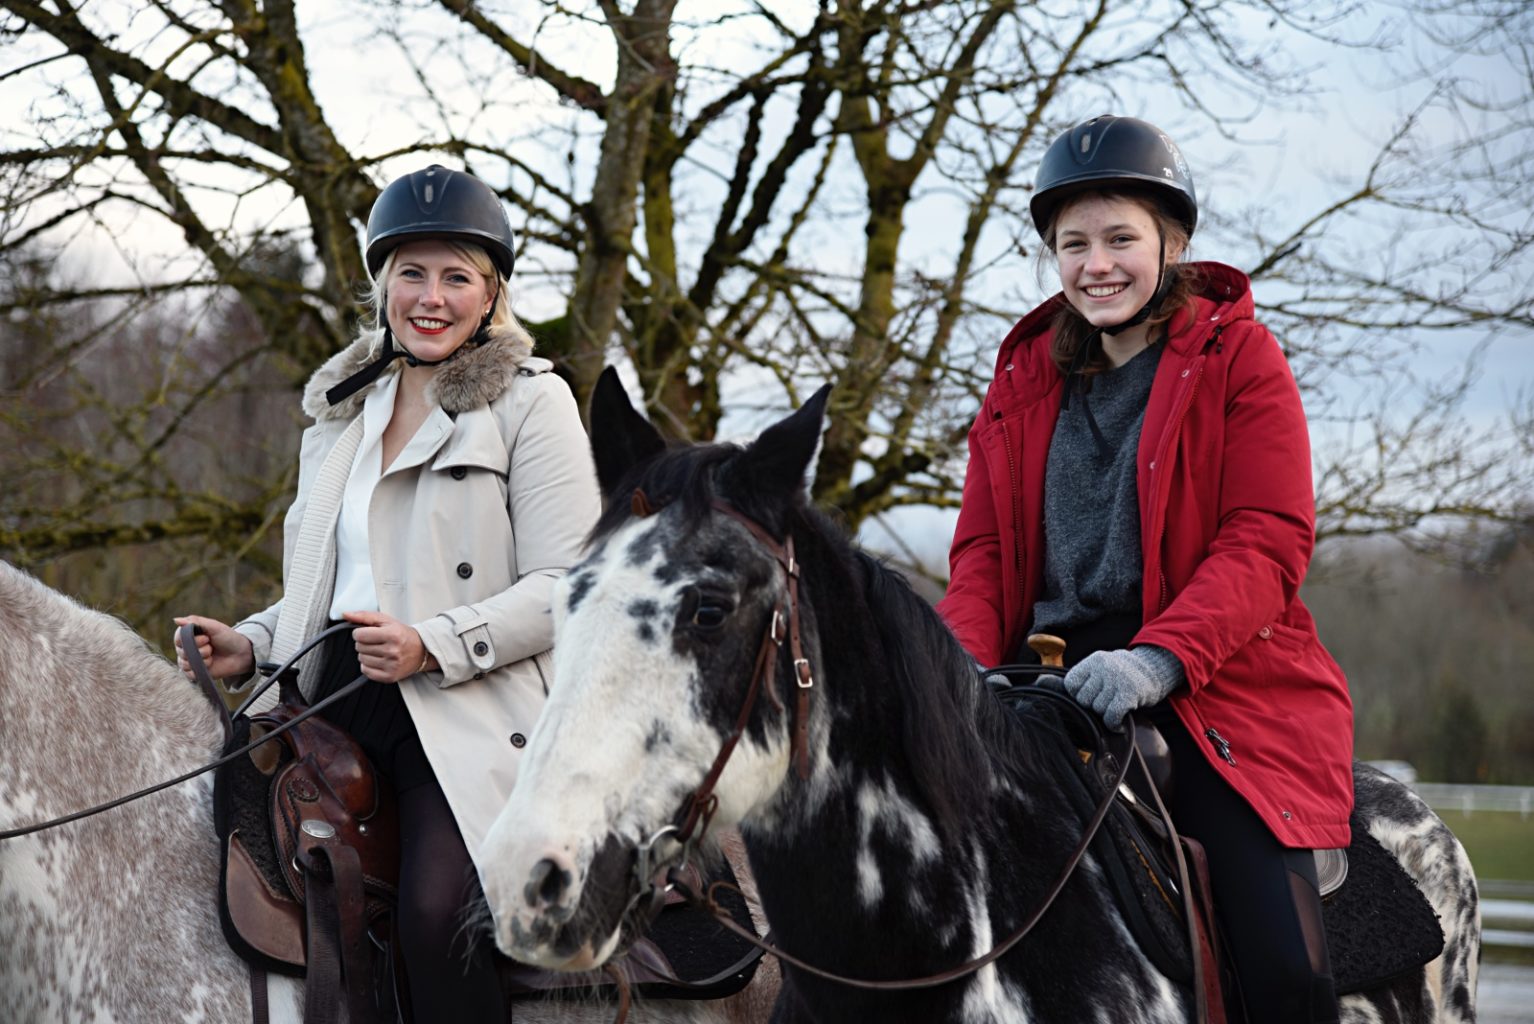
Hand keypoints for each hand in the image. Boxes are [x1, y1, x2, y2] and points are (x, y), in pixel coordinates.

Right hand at [172, 615, 254, 681]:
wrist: (240, 654)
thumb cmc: (227, 637)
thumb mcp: (213, 626)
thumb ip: (195, 622)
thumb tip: (176, 620)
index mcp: (189, 635)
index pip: (178, 639)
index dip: (191, 640)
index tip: (206, 638)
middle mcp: (186, 648)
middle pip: (182, 652)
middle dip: (200, 650)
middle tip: (211, 646)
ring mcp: (190, 661)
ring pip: (185, 664)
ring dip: (202, 659)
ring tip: (212, 655)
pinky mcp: (195, 673)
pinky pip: (188, 674)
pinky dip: (200, 670)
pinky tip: (210, 664)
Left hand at [343, 610, 433, 682]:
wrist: (422, 650)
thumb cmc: (402, 634)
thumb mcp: (386, 620)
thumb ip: (364, 616)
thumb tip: (345, 614)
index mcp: (392, 634)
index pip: (359, 635)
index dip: (360, 633)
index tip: (368, 633)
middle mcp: (393, 651)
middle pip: (359, 647)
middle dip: (364, 643)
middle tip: (376, 642)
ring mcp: (391, 665)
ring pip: (361, 659)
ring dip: (366, 654)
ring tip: (379, 651)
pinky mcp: (389, 677)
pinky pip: (365, 671)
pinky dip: (368, 665)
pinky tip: (379, 660)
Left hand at [1061, 647, 1183, 730]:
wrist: (1154, 669)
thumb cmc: (1120, 674)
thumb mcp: (1097, 670)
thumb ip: (1073, 679)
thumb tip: (1040, 682)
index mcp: (1093, 661)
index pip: (1071, 684)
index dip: (1078, 695)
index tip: (1092, 694)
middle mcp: (1103, 668)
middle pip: (1083, 699)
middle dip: (1093, 705)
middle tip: (1106, 700)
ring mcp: (1117, 680)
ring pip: (1097, 709)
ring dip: (1106, 713)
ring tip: (1115, 705)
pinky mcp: (1129, 693)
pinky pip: (1111, 716)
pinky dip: (1113, 723)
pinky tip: (1118, 722)